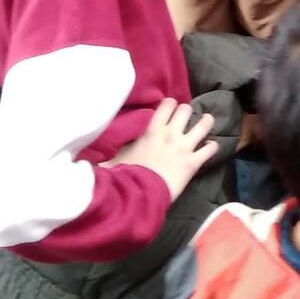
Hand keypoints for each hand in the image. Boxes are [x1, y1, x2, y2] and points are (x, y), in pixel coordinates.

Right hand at [103, 99, 218, 197]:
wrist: (141, 194)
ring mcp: (184, 147)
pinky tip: (211, 147)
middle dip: (187, 112)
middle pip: (186, 110)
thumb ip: (106, 154)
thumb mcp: (114, 159)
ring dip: (206, 122)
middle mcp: (171, 134)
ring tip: (207, 121)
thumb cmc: (126, 175)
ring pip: (203, 125)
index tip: (170, 107)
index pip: (166, 105)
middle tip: (186, 116)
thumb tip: (87, 157)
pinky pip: (210, 149)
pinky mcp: (194, 162)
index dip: (170, 104)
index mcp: (152, 130)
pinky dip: (212, 147)